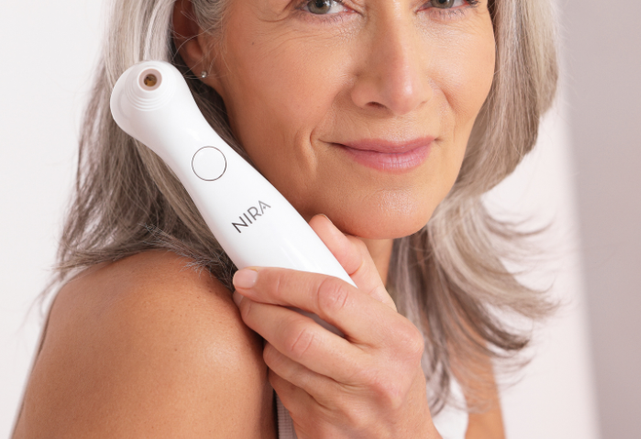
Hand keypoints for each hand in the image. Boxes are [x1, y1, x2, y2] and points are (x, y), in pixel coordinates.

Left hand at [231, 215, 438, 438]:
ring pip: (282, 362)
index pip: (330, 295)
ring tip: (265, 326)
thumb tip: (320, 224)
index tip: (254, 273)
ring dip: (264, 339)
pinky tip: (283, 361)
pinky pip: (281, 389)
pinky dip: (273, 370)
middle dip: (260, 309)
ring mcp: (350, 410)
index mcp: (396, 338)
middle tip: (243, 295)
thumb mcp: (384, 317)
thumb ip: (353, 267)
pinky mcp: (324, 431)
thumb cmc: (388, 367)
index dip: (282, 280)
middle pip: (298, 333)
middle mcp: (378, 376)